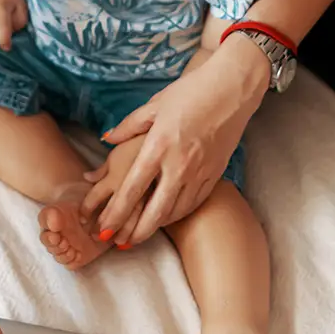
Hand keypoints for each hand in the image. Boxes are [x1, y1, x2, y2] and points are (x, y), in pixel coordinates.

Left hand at [86, 37, 269, 239]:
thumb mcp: (154, 105)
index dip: (115, 213)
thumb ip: (129, 126)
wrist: (232, 89)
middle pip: (154, 210)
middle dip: (135, 231)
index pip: (132, 188)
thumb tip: (106, 139)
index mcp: (158, 146)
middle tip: (120, 243)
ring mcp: (199, 171)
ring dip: (156, 226)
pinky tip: (167, 217)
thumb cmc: (190, 92)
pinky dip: (178, 213)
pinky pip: (194, 202)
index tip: (102, 228)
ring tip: (139, 235)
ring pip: (175, 211)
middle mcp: (178, 164)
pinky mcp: (215, 173)